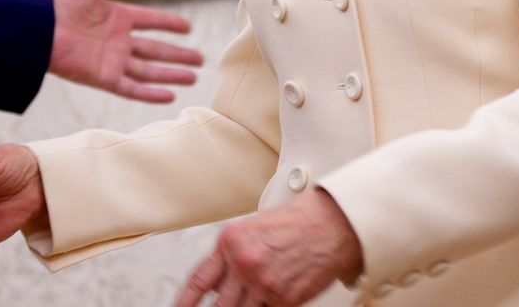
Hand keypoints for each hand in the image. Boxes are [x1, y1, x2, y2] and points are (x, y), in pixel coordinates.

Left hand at [50, 0, 205, 100]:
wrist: (38, 27)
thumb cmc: (59, 1)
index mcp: (117, 16)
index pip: (151, 21)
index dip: (169, 24)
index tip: (188, 27)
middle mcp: (117, 40)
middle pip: (155, 50)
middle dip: (178, 55)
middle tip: (200, 60)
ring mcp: (112, 60)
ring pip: (149, 70)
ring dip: (171, 75)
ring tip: (193, 78)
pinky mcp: (103, 77)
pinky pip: (132, 87)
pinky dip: (151, 93)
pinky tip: (170, 95)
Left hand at [174, 188, 362, 306]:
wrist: (334, 223)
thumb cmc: (299, 220)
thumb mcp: (254, 228)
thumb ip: (232, 256)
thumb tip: (220, 285)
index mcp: (231, 242)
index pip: (198, 282)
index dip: (184, 303)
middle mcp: (244, 264)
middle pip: (220, 306)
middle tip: (228, 304)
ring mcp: (264, 284)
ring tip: (257, 295)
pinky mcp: (285, 299)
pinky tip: (275, 297)